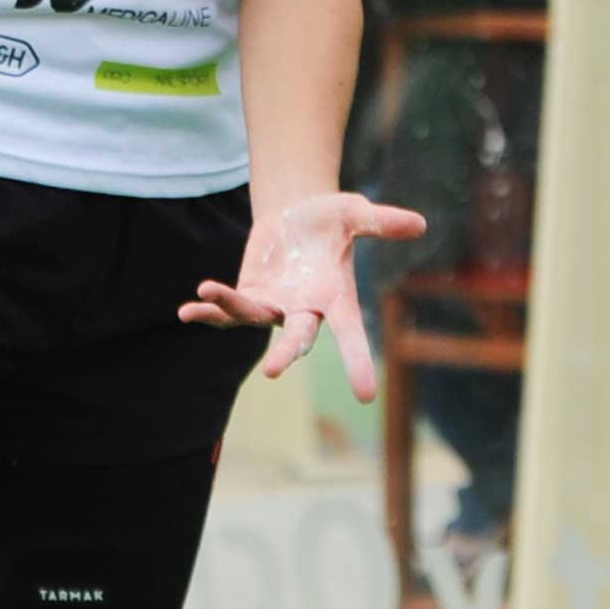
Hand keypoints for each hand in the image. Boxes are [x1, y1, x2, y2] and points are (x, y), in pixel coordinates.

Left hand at [183, 190, 426, 401]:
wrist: (297, 215)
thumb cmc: (332, 219)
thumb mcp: (355, 213)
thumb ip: (382, 222)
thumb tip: (421, 224)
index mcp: (336, 298)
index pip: (351, 334)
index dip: (357, 362)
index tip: (365, 395)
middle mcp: (305, 311)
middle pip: (296, 338)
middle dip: (284, 352)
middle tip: (273, 369)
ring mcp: (274, 307)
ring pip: (252, 318)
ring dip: (231, 307)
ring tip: (210, 290)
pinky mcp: (250, 295)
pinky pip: (228, 311)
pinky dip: (209, 310)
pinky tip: (188, 310)